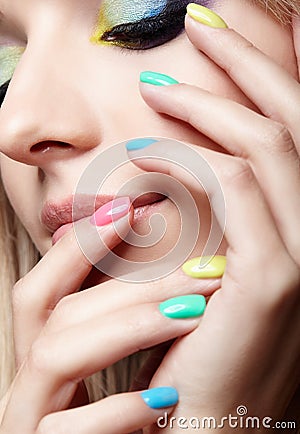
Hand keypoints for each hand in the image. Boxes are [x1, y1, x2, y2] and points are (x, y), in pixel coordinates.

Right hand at [0, 201, 213, 433]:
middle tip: (200, 272)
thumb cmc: (138, 413)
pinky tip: (165, 393)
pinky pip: (64, 431)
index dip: (80, 244)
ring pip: (55, 354)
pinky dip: (117, 408)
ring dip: (128, 328)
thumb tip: (156, 246)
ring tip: (193, 316)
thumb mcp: (120, 354)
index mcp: (45, 351)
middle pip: (56, 311)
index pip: (44, 284)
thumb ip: (120, 308)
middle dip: (130, 285)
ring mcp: (31, 421)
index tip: (129, 209)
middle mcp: (29, 382)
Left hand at [126, 11, 299, 430]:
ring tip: (156, 87)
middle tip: (196, 22)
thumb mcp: (226, 255)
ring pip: (265, 144)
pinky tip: (144, 150)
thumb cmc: (211, 332)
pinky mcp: (274, 278)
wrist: (217, 411)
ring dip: (209, 104)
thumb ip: (229, 201)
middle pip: (290, 116)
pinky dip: (188, 159)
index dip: (270, 65)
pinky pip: (233, 188)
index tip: (224, 30)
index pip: (298, 122)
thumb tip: (201, 144)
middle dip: (245, 60)